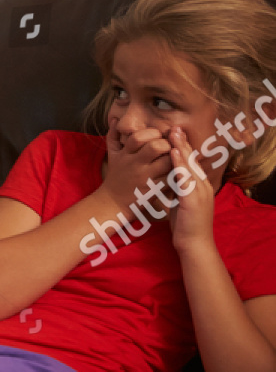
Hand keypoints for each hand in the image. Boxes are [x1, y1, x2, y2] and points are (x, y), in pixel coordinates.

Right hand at [101, 118, 172, 210]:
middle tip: (170, 145)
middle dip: (166, 143)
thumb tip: (117, 119)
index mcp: (125, 154)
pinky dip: (179, 171)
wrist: (113, 202)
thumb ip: (113, 136)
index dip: (151, 133)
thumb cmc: (116, 175)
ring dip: (176, 156)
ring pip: (167, 162)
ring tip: (177, 155)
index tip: (157, 135)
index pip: (138, 137)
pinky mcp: (155, 189)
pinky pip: (172, 177)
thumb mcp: (112, 155)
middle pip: (155, 147)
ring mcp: (146, 177)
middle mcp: (135, 165)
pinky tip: (181, 168)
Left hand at [166, 126, 216, 250]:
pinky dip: (180, 165)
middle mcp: (203, 186)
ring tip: (173, 134)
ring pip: (190, 166)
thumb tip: (169, 179)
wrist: (194, 244)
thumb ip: (178, 190)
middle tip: (174, 127)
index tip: (175, 135)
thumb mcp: (181, 203)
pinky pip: (185, 178)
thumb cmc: (186, 225)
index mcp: (200, 187)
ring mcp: (200, 192)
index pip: (192, 163)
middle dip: (183, 143)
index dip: (184, 148)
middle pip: (193, 160)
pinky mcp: (193, 199)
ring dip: (181, 149)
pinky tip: (173, 155)